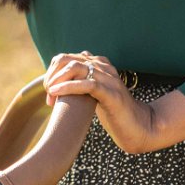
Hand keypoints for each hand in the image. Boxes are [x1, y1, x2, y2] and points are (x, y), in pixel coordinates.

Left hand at [44, 51, 163, 154]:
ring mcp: (109, 79)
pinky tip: (57, 93)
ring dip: (58, 81)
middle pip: (67, 60)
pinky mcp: (112, 93)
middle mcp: (103, 67)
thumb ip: (79, 82)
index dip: (52, 72)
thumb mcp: (91, 93)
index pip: (65, 57)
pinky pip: (88, 84)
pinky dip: (69, 87)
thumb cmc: (111, 111)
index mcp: (98, 64)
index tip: (47, 91)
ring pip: (76, 68)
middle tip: (47, 94)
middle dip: (52, 76)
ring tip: (50, 95)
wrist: (136, 127)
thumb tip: (56, 81)